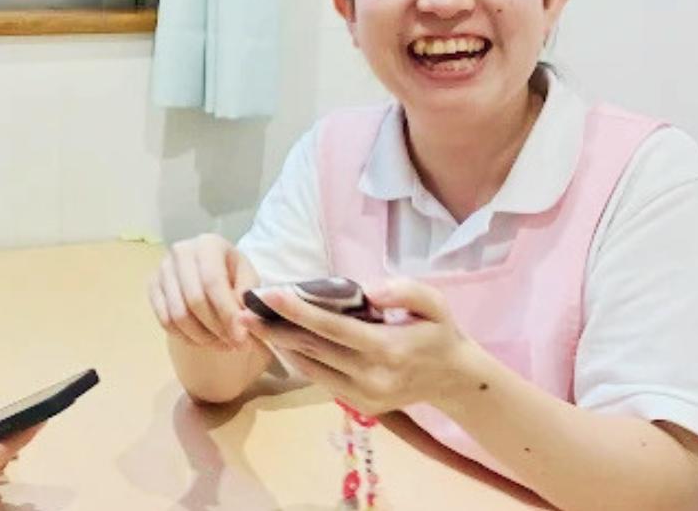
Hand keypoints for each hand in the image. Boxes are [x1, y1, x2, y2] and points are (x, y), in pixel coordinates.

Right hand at [148, 234, 260, 349]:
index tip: (241, 339)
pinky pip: (165, 321)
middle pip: (194, 300)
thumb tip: (242, 323)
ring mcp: (163, 269)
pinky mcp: (153, 286)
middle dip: (216, 329)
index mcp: (207, 244)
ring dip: (202, 337)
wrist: (212, 272)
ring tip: (222, 344)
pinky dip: (185, 337)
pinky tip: (203, 340)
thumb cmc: (234, 275)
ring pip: (178, 315)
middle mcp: (181, 252)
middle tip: (234, 346)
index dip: (227, 314)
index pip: (213, 282)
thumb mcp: (249, 281)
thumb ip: (248, 299)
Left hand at [238, 278, 476, 415]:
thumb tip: (368, 290)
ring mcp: (364, 396)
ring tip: (253, 323)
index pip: (333, 328)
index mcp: (388, 349)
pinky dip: (298, 359)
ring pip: (311, 367)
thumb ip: (404, 290)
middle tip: (243, 309)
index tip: (270, 294)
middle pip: (314, 349)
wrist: (454, 379)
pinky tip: (281, 340)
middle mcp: (372, 377)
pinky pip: (320, 379)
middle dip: (276, 328)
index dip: (299, 311)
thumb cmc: (438, 331)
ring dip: (280, 345)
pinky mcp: (359, 406)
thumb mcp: (434, 303)